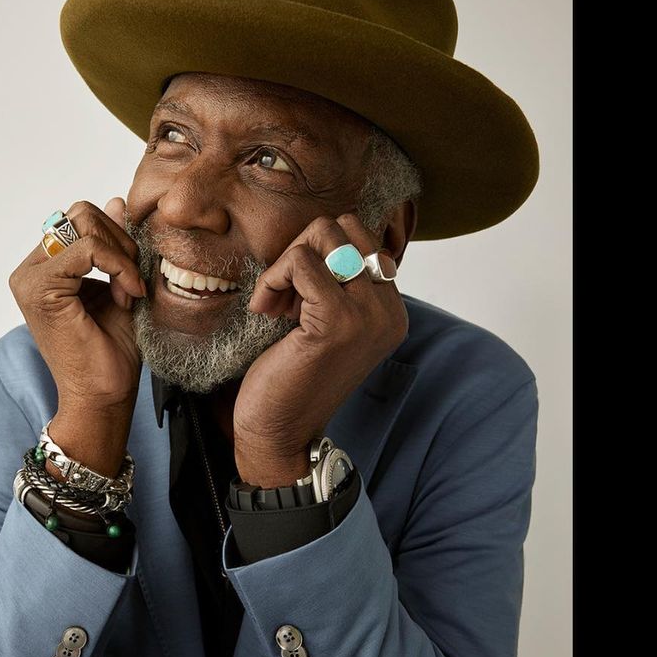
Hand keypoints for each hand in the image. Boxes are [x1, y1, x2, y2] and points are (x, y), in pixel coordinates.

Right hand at [8, 197, 146, 411]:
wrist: (103, 397)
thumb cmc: (111, 353)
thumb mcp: (121, 285)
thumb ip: (116, 245)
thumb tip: (116, 199)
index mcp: (44, 268)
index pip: (81, 219)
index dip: (117, 239)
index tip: (132, 280)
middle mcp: (29, 270)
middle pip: (81, 214)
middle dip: (119, 241)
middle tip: (132, 282)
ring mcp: (30, 278)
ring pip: (84, 224)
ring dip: (120, 255)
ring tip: (127, 292)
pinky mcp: (40, 289)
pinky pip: (87, 249)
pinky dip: (118, 265)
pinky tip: (126, 295)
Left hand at [233, 212, 407, 485]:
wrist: (279, 430)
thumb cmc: (293, 375)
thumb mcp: (324, 320)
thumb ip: (336, 281)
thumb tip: (322, 229)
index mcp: (391, 309)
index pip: (360, 234)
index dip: (318, 253)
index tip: (297, 295)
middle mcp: (389, 310)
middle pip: (345, 225)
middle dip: (303, 249)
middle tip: (284, 295)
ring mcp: (368, 315)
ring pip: (324, 235)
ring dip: (285, 264)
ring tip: (276, 305)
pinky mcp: (338, 321)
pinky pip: (300, 262)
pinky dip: (273, 279)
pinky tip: (265, 310)